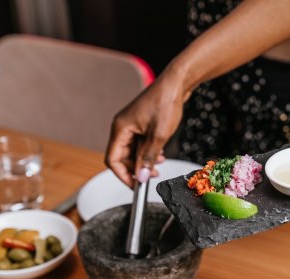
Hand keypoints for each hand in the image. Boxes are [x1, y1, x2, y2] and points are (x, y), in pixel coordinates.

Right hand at [105, 66, 189, 187]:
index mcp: (120, 128)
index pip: (112, 159)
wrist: (176, 83)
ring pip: (132, 151)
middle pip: (122, 157)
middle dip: (136, 168)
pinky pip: (140, 143)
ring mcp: (132, 125)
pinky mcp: (141, 123)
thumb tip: (142, 177)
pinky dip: (148, 152)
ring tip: (159, 165)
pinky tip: (160, 154)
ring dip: (144, 161)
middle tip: (152, 176)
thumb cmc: (166, 102)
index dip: (123, 175)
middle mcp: (122, 126)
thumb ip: (148, 158)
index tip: (136, 185)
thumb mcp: (158, 136)